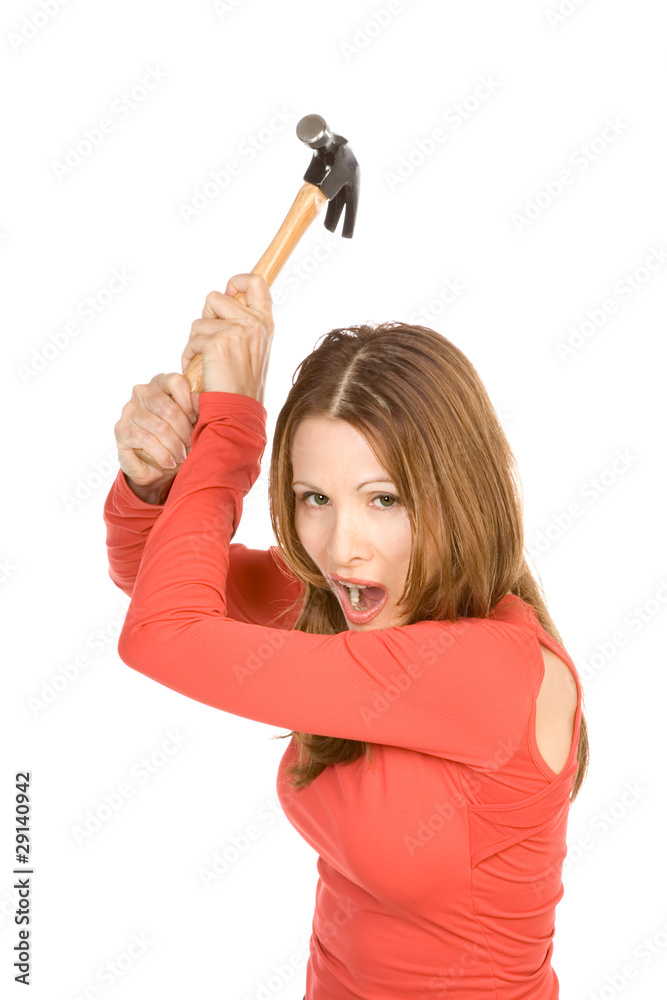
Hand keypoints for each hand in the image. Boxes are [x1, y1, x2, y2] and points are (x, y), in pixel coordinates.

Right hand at [114, 372, 197, 489]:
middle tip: (191, 445)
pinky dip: (162, 455)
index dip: (189, 403)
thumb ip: (196, 407)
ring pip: (159, 427)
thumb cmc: (177, 437)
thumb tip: (199, 398)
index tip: (195, 420)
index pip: (175, 381)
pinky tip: (170, 462)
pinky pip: (146, 441)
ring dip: (175, 446)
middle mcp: (142, 392)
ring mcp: (129, 409)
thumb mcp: (192, 423)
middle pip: (169, 409)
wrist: (156, 466)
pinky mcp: (121, 429)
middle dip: (184, 432)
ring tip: (182, 456)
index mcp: (160, 383)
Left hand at [180, 273, 274, 403]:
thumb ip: (244, 324)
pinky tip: (200, 369)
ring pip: (200, 320)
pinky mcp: (217, 343)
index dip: (237, 282)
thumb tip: (225, 298)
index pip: (256, 282)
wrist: (238, 409)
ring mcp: (236, 331)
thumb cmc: (242, 383)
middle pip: (215, 297)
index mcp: (265, 323)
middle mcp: (254, 323)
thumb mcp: (253, 349)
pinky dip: (190, 355)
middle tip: (212, 343)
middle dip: (207, 319)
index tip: (228, 294)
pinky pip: (192, 339)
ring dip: (197, 340)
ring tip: (207, 361)